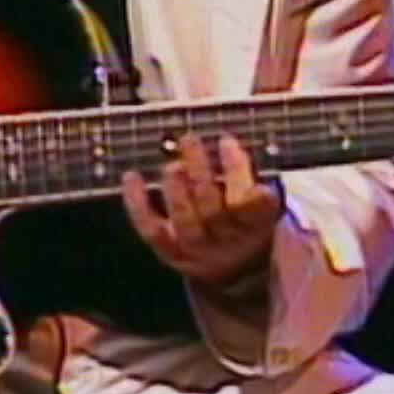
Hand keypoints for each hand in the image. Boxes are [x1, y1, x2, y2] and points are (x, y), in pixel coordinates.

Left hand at [120, 132, 282, 288]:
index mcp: (258, 223)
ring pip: (184, 221)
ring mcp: (198, 249)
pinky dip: (137, 204)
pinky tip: (132, 177)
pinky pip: (151, 230)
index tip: (226, 140)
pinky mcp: (172, 253)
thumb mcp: (261, 195)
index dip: (237, 170)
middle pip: (213, 209)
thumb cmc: (247, 214)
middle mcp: (229, 240)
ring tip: (172, 164)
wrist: (238, 265)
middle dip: (199, 171)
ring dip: (175, 188)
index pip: (251, 200)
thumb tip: (219, 128)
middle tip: (189, 139)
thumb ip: (246, 169)